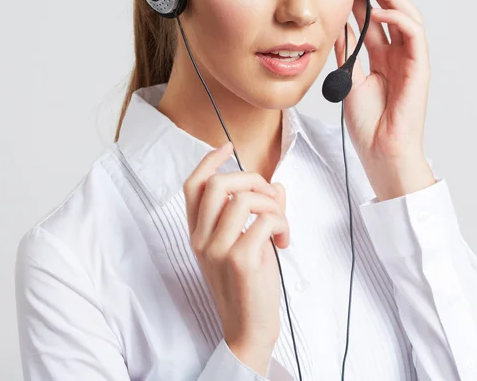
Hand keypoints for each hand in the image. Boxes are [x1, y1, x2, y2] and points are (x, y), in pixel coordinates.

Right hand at [183, 142, 288, 372]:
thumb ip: (255, 213)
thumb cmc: (247, 285)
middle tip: (269, 195)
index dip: (208, 161)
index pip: (192, 187)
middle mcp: (201, 240)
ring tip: (280, 223)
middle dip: (250, 178)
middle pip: (217, 184)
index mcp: (197, 234)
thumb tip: (276, 186)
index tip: (227, 146)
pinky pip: (265, 219)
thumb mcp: (243, 245)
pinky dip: (282, 223)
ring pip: (243, 198)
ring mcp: (218, 249)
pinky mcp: (240, 259)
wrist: (248, 329)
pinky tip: (284, 241)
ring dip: (271, 203)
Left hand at [333, 0, 435, 199]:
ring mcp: (410, 60)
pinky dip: (399, 19)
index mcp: (381, 58)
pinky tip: (379, 12)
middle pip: (391, 12)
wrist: (381, 152)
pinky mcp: (420, 67)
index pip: (373, 20)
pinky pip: (414, 35)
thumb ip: (348, 53)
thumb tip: (338, 26)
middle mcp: (398, 55)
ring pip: (407, 16)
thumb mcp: (348, 79)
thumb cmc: (368, 124)